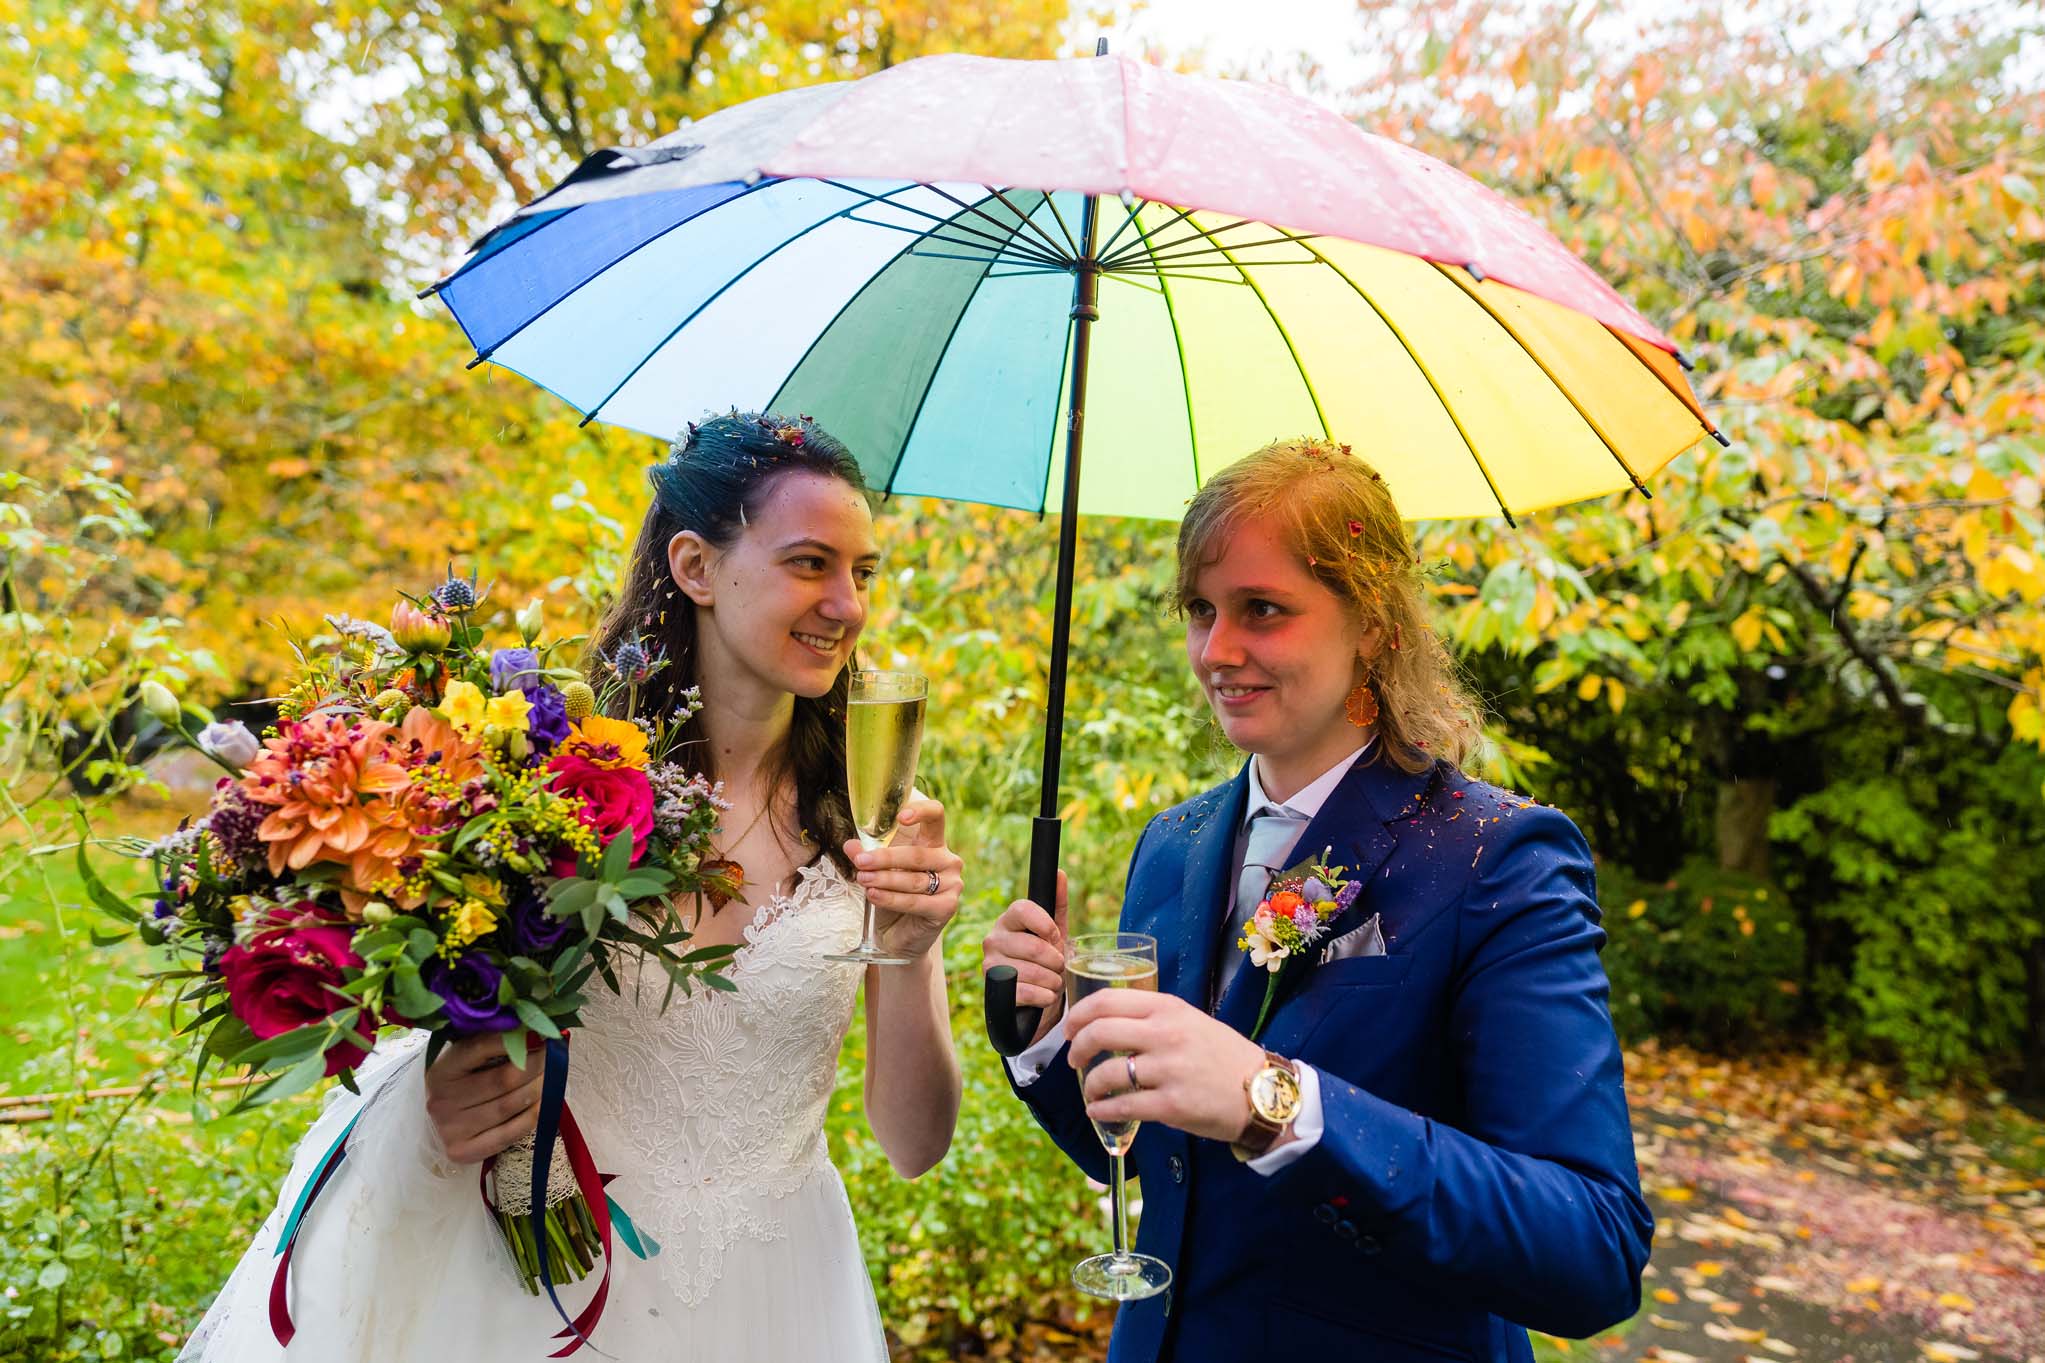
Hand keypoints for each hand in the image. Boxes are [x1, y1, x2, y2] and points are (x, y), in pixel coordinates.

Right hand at [424, 1032, 543, 1163]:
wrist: (439, 1125)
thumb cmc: (461, 1084)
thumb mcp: (467, 1060)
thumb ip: (492, 1043)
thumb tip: (532, 1029)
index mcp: (440, 1071)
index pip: (480, 1048)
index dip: (515, 1040)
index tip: (539, 1034)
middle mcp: (441, 1101)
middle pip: (504, 1079)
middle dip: (536, 1064)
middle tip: (552, 1054)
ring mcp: (451, 1129)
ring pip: (511, 1105)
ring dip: (540, 1087)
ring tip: (552, 1075)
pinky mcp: (464, 1151)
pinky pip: (512, 1131)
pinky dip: (535, 1114)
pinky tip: (543, 1101)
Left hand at [846, 798, 962, 960]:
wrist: (901, 937)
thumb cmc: (892, 897)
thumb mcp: (876, 872)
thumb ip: (866, 856)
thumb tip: (850, 845)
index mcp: (934, 844)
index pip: (936, 816)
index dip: (921, 812)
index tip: (900, 817)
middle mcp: (948, 861)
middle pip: (916, 854)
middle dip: (885, 858)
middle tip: (860, 861)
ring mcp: (952, 885)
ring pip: (913, 879)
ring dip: (884, 879)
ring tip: (862, 879)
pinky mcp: (947, 908)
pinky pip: (915, 901)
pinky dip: (891, 899)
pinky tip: (873, 895)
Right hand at [980, 870, 1068, 1046]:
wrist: (1035, 995)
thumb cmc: (1044, 957)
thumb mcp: (1055, 931)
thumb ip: (1057, 902)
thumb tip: (1060, 873)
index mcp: (1009, 920)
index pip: (1022, 909)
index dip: (1046, 924)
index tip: (1055, 937)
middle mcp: (994, 939)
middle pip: (1033, 946)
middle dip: (1056, 961)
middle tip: (1059, 966)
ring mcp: (991, 965)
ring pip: (1033, 972)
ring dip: (1053, 981)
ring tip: (1054, 982)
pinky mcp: (994, 990)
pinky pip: (1027, 992)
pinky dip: (1045, 996)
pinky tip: (1046, 995)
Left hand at [1065, 989, 1266, 1143]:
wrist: (1263, 1091)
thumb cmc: (1224, 1056)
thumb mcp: (1191, 1021)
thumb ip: (1154, 1018)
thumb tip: (1108, 1025)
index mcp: (1169, 1009)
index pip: (1107, 1001)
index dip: (1079, 1015)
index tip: (1071, 1029)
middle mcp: (1166, 1034)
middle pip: (1099, 1032)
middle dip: (1077, 1048)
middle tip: (1074, 1060)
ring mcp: (1169, 1070)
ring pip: (1106, 1073)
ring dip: (1089, 1085)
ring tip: (1091, 1091)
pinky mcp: (1172, 1105)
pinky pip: (1122, 1106)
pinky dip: (1101, 1110)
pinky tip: (1098, 1111)